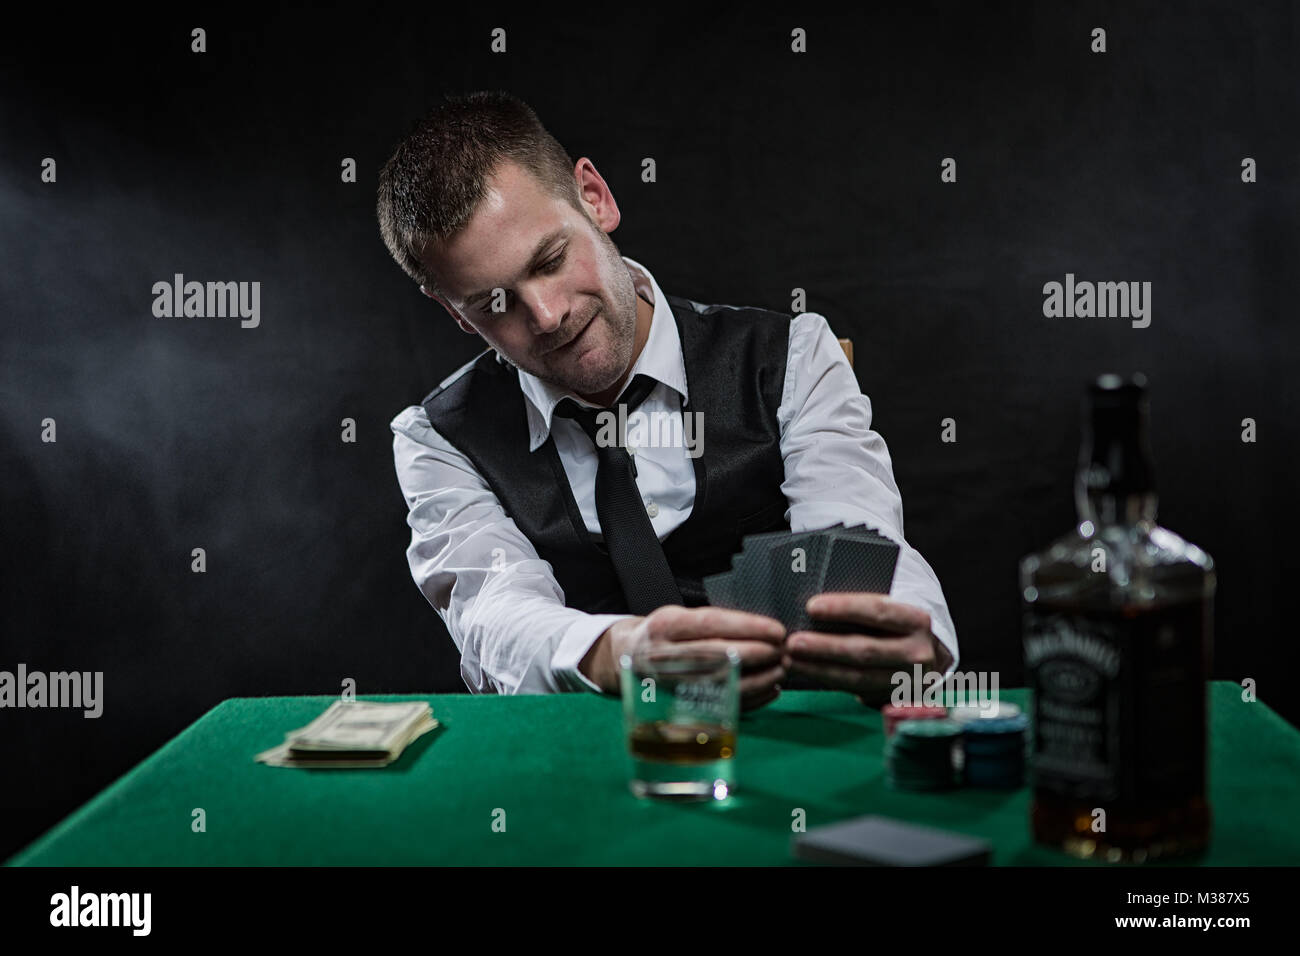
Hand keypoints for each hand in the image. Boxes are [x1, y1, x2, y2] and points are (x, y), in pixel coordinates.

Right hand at [583, 605, 787, 710]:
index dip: (747, 627)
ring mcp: (670, 683)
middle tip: (785, 651)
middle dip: (757, 654)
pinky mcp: (678, 704)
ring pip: (720, 683)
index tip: (777, 630)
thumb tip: (763, 627)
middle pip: (717, 655)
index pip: (711, 624)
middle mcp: (664, 654)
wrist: (625, 657)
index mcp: (665, 625)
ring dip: (758, 679)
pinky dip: (750, 699)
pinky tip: (770, 689)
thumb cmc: (663, 633)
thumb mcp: (677, 616)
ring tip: (781, 670)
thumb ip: (711, 622)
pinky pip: (718, 704)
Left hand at [783, 592, 952, 705]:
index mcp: (917, 620)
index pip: (877, 611)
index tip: (811, 606)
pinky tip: (809, 674)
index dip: (843, 609)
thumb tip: (816, 606)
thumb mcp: (893, 609)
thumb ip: (864, 608)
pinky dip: (831, 682)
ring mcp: (909, 681)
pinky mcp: (897, 699)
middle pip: (864, 650)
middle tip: (792, 642)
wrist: (933, 657)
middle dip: (824, 646)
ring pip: (858, 677)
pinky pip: (858, 692)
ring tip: (791, 661)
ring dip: (820, 670)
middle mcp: (918, 652)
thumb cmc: (900, 626)